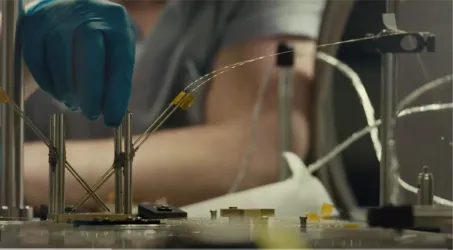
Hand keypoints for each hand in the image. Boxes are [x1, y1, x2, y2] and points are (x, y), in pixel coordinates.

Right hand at [20, 0, 135, 126]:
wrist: (70, 8)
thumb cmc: (101, 38)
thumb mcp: (117, 49)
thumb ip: (116, 77)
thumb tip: (112, 113)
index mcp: (116, 22)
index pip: (120, 62)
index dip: (116, 95)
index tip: (113, 120)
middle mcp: (88, 14)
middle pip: (89, 56)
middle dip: (91, 93)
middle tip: (92, 115)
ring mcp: (58, 17)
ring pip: (60, 60)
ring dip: (67, 91)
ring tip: (74, 105)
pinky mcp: (34, 24)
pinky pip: (37, 61)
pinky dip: (48, 83)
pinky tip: (58, 92)